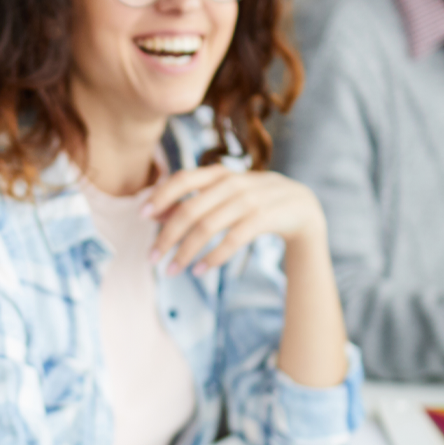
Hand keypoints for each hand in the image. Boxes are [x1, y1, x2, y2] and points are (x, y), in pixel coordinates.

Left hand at [145, 166, 325, 275]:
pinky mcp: (265, 218)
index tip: (140, 216)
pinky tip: (199, 270)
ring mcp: (251, 199)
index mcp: (220, 173)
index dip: (159, 196)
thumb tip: (155, 213)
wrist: (302, 208)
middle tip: (151, 258)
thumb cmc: (254, 202)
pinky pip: (232, 240)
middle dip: (167, 235)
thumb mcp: (225, 196)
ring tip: (172, 271)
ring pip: (208, 227)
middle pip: (190, 210)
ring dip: (185, 251)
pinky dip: (213, 257)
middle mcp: (234, 183)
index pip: (183, 179)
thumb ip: (193, 201)